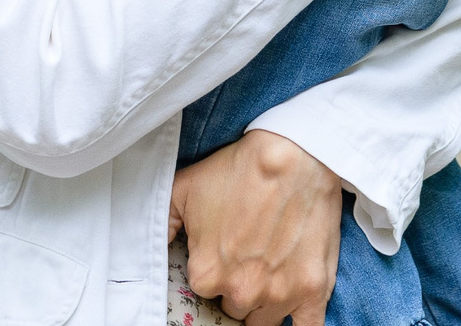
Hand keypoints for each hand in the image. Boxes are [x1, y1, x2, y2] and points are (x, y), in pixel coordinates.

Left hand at [170, 131, 342, 325]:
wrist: (295, 152)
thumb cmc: (240, 168)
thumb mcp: (184, 187)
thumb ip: (162, 224)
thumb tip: (146, 247)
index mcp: (206, 274)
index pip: (203, 290)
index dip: (214, 268)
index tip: (223, 250)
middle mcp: (241, 291)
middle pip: (234, 306)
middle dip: (238, 285)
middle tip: (248, 254)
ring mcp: (281, 294)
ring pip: (264, 320)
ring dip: (264, 302)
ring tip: (270, 270)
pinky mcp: (314, 290)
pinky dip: (299, 324)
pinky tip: (292, 311)